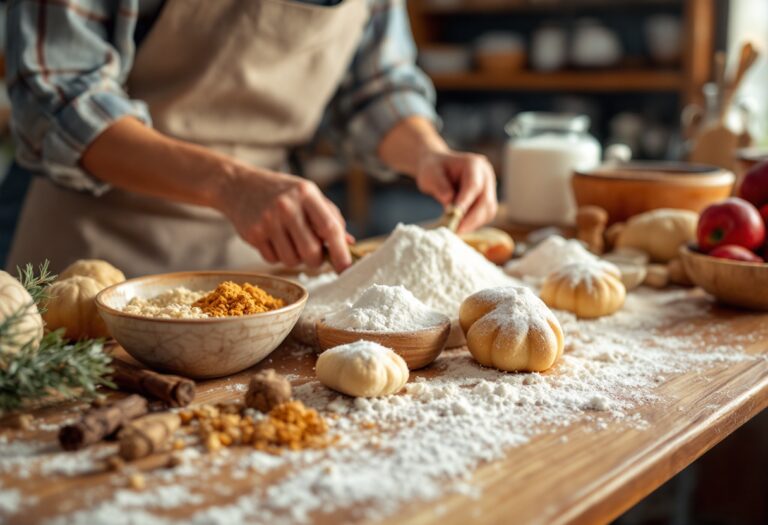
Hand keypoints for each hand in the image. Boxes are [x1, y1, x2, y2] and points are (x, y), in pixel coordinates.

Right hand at [220, 168, 352, 271]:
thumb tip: (349, 244)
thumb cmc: (283, 192)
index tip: (346, 268)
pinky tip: (274, 239)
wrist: (239, 185)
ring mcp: (268, 220)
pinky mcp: (252, 233)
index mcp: (306, 194)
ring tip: (291, 241)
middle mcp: (287, 206)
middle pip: (311, 251)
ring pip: (292, 261)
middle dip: (316, 260)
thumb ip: (331, 217)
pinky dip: (277, 256)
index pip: (329, 227)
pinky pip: (273, 260)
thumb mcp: (309, 195)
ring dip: (296, 258)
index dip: (341, 251)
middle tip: (314, 253)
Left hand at [415, 150, 497, 232]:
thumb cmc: (433, 169)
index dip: (466, 202)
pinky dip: (474, 223)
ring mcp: (489, 187)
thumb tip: (450, 206)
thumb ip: (440, 187)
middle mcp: (486, 175)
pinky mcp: (487, 199)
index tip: (455, 216)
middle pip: (485, 200)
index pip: (473, 185)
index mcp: (473, 164)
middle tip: (456, 230)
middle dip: (471, 218)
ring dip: (473, 223)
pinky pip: (485, 215)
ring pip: (488, 210)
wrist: (438, 167)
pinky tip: (461, 227)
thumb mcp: (430, 174)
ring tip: (456, 230)